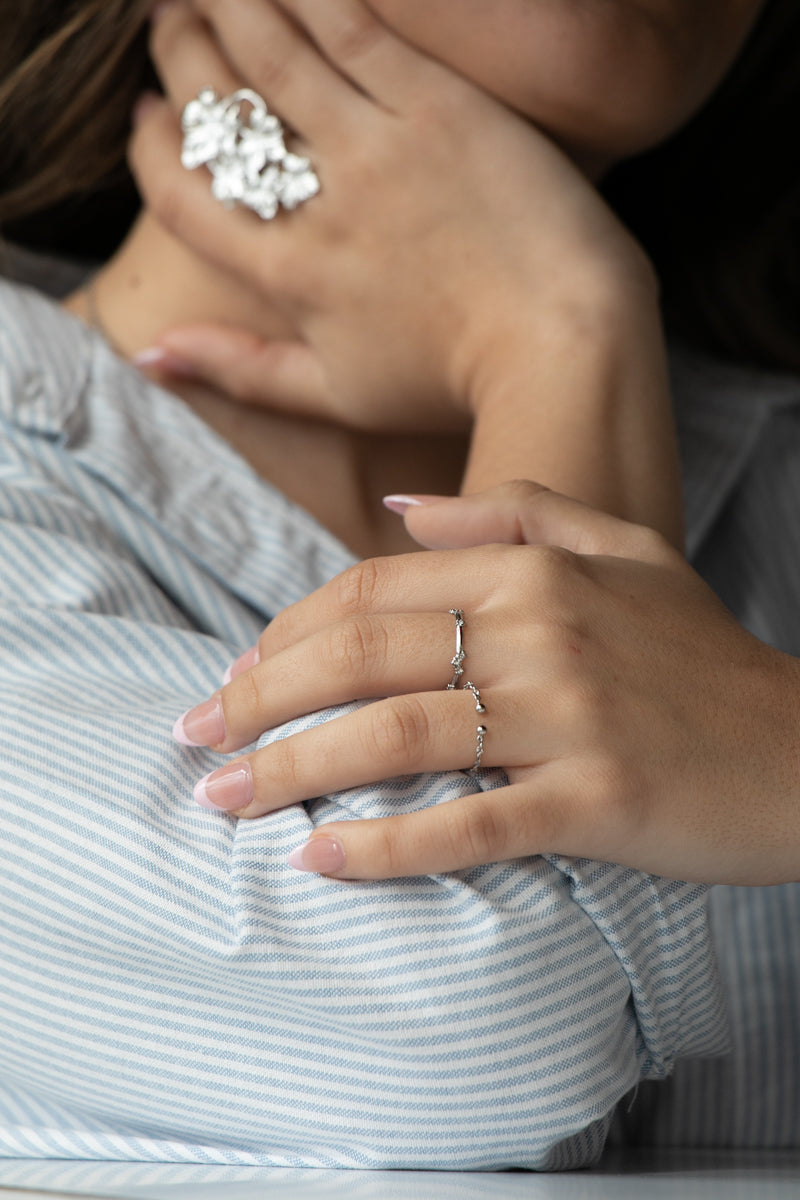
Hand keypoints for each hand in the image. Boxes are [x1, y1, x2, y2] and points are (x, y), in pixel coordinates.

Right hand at [131, 0, 653, 432]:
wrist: (561, 347)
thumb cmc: (454, 383)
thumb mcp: (337, 396)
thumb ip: (240, 371)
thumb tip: (147, 355)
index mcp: (289, 277)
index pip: (182, 197)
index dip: (148, 150)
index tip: (147, 116)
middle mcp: (318, 206)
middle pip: (216, 108)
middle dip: (179, 52)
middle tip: (175, 25)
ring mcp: (376, 148)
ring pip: (271, 48)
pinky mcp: (437, 105)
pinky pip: (352, 25)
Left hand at [173, 481, 799, 885]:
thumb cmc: (702, 654)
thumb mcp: (623, 549)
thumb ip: (514, 513)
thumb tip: (404, 507)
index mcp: (532, 570)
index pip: (369, 592)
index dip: (286, 632)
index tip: (234, 672)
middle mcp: (542, 631)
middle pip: (362, 658)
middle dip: (259, 697)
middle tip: (194, 735)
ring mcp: (569, 716)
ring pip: (398, 736)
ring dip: (294, 769)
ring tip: (222, 800)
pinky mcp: (596, 799)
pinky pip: (469, 826)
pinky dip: (388, 846)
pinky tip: (321, 861)